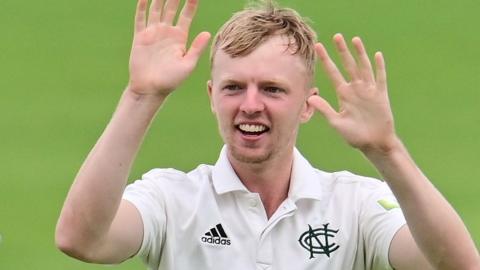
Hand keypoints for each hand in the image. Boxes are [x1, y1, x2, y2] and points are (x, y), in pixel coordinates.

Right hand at [128, 0, 210, 96]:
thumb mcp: (188, 65)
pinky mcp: (140, 36)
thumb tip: (207, 33)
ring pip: (156, 8)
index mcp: (180, 37)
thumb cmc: (171, 80)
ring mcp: (153, 33)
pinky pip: (140, 18)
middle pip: (171, 7)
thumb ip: (196, 48)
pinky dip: (141, 7)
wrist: (150, 89)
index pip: (187, 14)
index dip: (191, 2)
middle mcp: (167, 32)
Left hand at [308, 34, 397, 153]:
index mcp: (343, 94)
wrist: (374, 144)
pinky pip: (380, 78)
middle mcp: (355, 89)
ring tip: (354, 39)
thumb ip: (325, 109)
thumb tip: (309, 99)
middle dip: (342, 51)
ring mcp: (369, 91)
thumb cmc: (354, 136)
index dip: (326, 60)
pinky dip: (379, 67)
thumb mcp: (336, 122)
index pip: (333, 73)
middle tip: (336, 36)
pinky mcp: (381, 95)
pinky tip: (377, 55)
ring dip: (360, 54)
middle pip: (348, 65)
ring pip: (363, 67)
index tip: (318, 48)